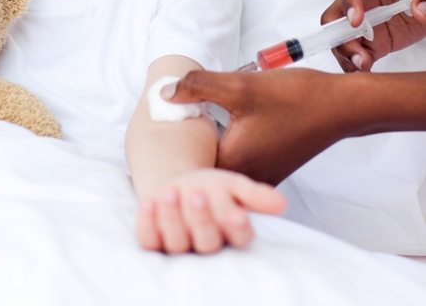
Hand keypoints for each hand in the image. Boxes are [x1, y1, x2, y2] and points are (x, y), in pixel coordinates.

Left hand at [136, 167, 284, 253]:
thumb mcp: (232, 185)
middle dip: (202, 219)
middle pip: (207, 241)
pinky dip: (147, 223)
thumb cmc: (210, 190)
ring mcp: (177, 245)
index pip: (239, 239)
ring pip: (177, 241)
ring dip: (173, 217)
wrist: (177, 186)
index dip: (237, 229)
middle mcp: (204, 244)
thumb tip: (282, 203)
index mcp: (229, 233)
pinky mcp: (153, 241)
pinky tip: (149, 203)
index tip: (237, 216)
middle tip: (198, 195)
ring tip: (171, 192)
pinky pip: (149, 239)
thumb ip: (254, 194)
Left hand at [165, 69, 350, 185]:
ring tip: (185, 120)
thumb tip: (163, 92)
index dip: (169, 150)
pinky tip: (216, 123)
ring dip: (204, 145)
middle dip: (183, 148)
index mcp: (234, 164)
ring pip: (219, 164)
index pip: (188, 168)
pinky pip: (236, 160)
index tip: (151, 132)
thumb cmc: (294, 97)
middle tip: (161, 126)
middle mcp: (246, 177)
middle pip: (201, 169)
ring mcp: (260, 174)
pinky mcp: (269, 166)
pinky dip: (223, 144)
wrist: (340, 105)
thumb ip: (198, 87)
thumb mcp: (240, 85)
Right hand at [321, 0, 425, 71]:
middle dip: (340, 32)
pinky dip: (357, 62)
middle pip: (337, 12)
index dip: (350, 1)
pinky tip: (364, 69)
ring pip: (342, 35)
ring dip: (347, 51)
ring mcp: (367, 18)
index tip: (356, 21)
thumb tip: (419, 9)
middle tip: (355, 49)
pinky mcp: (376, 38)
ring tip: (362, 64)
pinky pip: (359, 51)